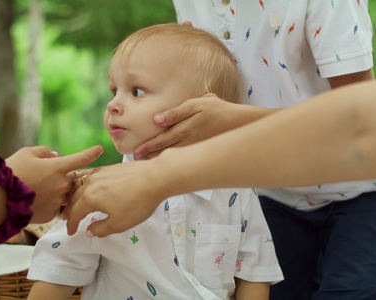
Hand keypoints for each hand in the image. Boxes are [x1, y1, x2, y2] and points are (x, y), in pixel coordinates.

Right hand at [6, 145, 102, 222]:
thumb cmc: (11, 172)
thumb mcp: (26, 153)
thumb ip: (44, 152)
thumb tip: (55, 155)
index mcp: (58, 167)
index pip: (81, 159)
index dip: (91, 153)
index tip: (101, 150)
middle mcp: (62, 184)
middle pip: (71, 178)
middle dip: (63, 176)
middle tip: (44, 176)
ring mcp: (58, 201)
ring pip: (63, 194)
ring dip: (56, 190)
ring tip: (37, 189)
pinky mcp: (51, 214)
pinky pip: (54, 206)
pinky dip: (47, 203)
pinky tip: (32, 201)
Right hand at [62, 160, 166, 236]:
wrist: (155, 178)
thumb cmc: (137, 203)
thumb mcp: (119, 224)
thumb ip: (100, 229)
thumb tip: (88, 231)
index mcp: (89, 198)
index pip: (75, 213)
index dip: (71, 224)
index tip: (71, 232)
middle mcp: (90, 183)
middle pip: (74, 198)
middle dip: (69, 209)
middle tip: (67, 218)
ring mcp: (100, 173)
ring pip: (80, 184)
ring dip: (73, 194)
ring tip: (73, 201)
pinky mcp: (109, 167)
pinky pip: (89, 174)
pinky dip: (83, 181)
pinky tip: (86, 183)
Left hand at [133, 94, 248, 159]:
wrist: (241, 123)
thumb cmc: (218, 109)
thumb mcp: (198, 103)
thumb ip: (176, 111)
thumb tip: (157, 119)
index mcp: (185, 128)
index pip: (162, 139)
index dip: (148, 146)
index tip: (135, 152)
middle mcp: (188, 141)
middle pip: (165, 151)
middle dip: (149, 156)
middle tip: (136, 160)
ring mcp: (195, 149)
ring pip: (173, 157)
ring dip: (159, 161)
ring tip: (145, 164)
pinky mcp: (202, 153)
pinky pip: (184, 160)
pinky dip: (173, 163)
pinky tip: (165, 165)